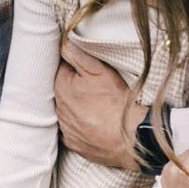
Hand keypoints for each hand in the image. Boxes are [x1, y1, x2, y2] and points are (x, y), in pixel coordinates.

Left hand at [52, 39, 141, 170]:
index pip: (61, 70)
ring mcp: (65, 128)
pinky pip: (72, 131)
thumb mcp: (100, 72)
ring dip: (76, 107)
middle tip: (92, 88)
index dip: (74, 68)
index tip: (85, 70)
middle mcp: (58, 109)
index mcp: (61, 87)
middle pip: (62, 91)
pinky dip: (79, 126)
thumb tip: (66, 44)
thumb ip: (79, 56)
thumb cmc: (116, 102)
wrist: (129, 136)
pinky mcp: (73, 143)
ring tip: (95, 106)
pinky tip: (92, 123)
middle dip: (73, 88)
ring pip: (66, 111)